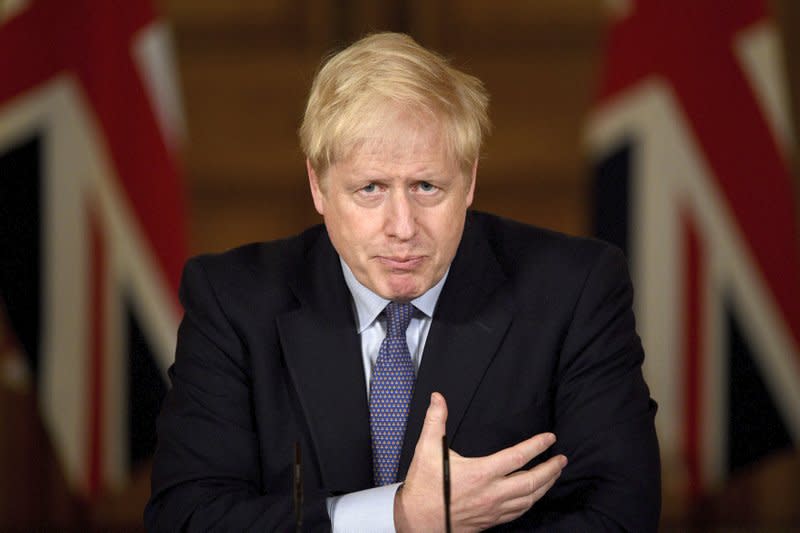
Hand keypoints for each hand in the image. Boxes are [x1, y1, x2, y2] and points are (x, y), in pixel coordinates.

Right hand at [394, 392, 566, 532]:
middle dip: (551, 469)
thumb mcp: (427, 448)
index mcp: (480, 473)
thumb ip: (436, 420)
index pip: (518, 457)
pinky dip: (531, 501)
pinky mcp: (490, 521)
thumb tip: (437, 397)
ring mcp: (493, 509)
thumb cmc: (424, 486)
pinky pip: (519, 512)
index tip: (550, 438)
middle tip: (563, 459)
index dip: (537, 446)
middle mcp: (492, 493)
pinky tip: (533, 495)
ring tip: (554, 475)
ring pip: (529, 499)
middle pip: (532, 482)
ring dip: (545, 486)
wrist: (417, 520)